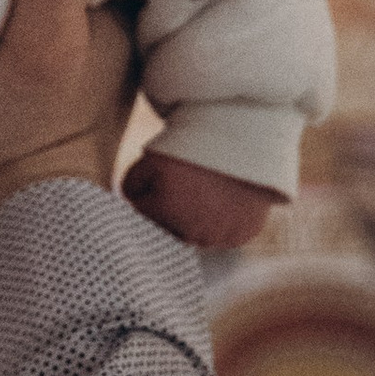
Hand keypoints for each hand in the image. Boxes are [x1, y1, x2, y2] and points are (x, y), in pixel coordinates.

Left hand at [123, 146, 276, 247]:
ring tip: (207, 192)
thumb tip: (131, 207)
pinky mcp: (243, 235)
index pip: (142, 210)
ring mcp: (220, 236)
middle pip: (170, 227)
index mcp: (165, 212)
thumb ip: (130, 185)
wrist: (243, 138)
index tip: (166, 174)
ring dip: (197, 222)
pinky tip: (226, 201)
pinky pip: (226, 237)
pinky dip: (224, 224)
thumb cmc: (193, 146)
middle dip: (172, 210)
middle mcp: (193, 232)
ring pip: (198, 236)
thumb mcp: (151, 158)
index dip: (150, 189)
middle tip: (188, 183)